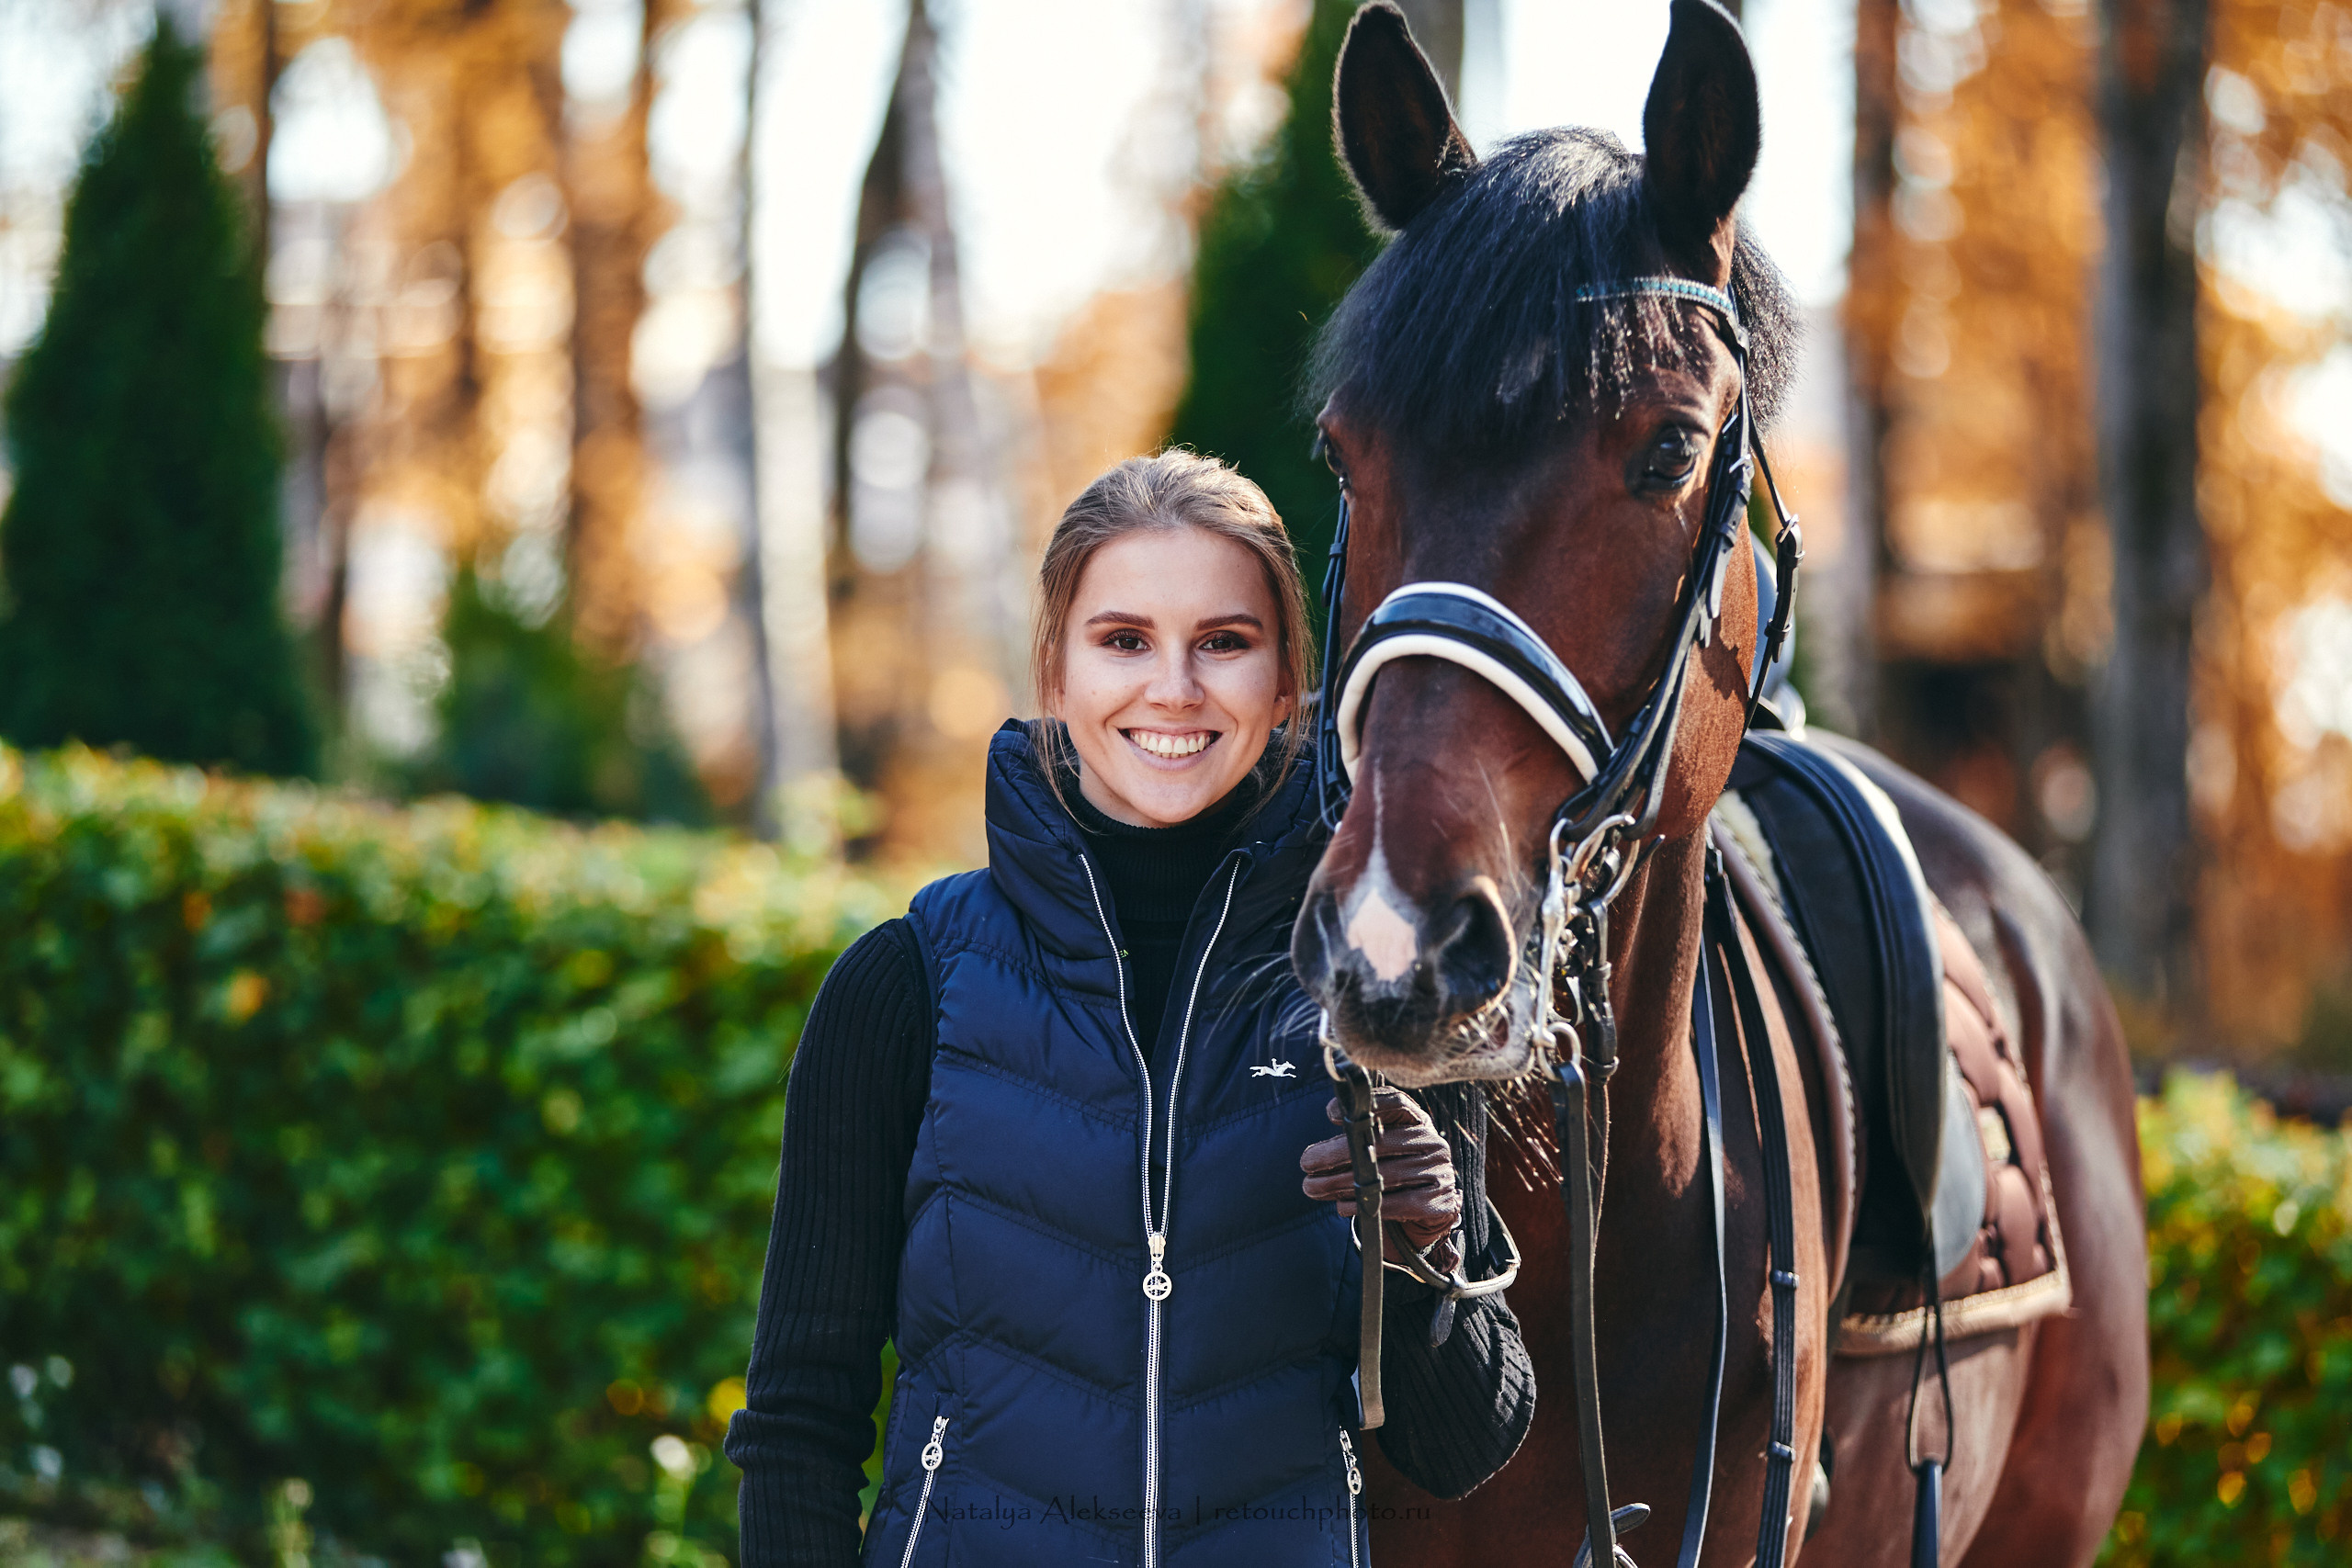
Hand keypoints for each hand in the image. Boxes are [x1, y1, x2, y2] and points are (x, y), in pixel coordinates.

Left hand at [1301, 1088, 1462, 1273]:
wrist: (1429, 1211)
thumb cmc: (1396, 1169)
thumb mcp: (1384, 1145)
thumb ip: (1362, 1131)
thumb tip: (1334, 1113)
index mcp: (1419, 1121)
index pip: (1397, 1103)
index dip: (1366, 1105)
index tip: (1330, 1114)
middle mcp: (1434, 1143)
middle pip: (1382, 1142)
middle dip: (1337, 1153)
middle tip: (1306, 1162)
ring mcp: (1440, 1172)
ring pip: (1386, 1175)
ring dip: (1342, 1182)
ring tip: (1313, 1187)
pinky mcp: (1440, 1202)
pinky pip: (1397, 1203)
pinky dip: (1365, 1205)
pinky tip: (1341, 1205)